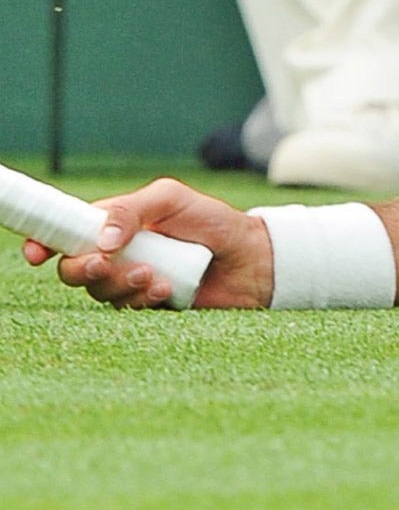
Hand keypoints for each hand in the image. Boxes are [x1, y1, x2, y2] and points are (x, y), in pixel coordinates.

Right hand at [23, 178, 272, 309]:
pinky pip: (126, 310)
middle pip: (74, 268)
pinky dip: (142, 300)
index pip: (70, 233)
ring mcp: (131, 280)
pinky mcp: (147, 304)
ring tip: (155, 274)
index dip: (45, 242)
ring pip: (98, 292)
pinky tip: (167, 289)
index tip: (35, 252)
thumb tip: (100, 238)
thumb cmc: (214, 222)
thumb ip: (132, 210)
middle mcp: (118, 254)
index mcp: (116, 224)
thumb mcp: (173, 199)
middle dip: (82, 269)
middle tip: (105, 264)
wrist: (252, 259)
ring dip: (120, 285)